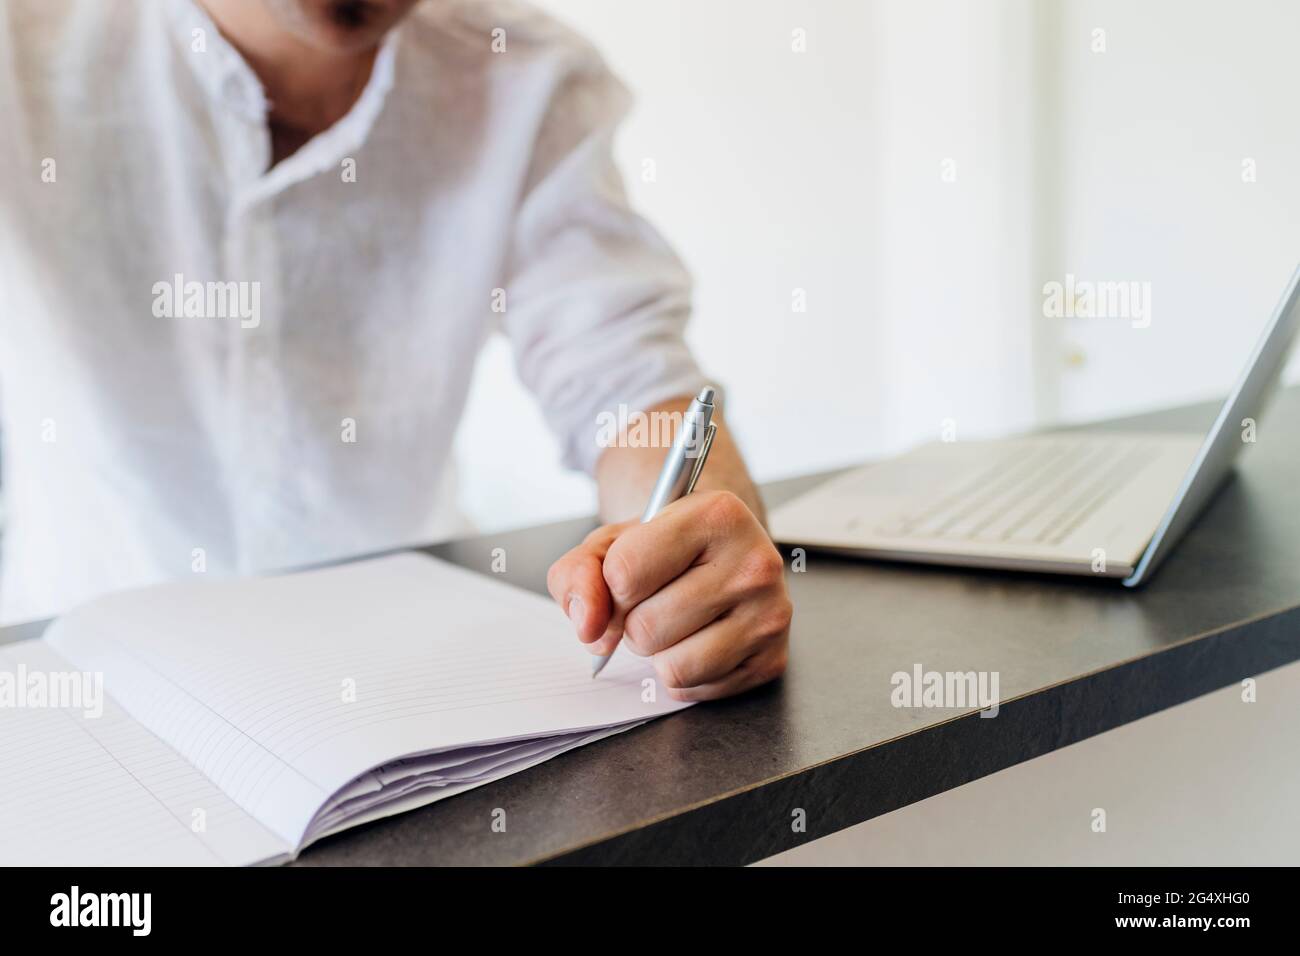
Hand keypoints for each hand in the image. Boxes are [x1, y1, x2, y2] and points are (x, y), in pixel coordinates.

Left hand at [546, 490, 791, 700]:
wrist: (718, 558)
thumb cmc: (663, 549)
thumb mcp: (611, 543)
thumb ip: (579, 573)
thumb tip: (588, 627)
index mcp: (716, 514)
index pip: (625, 574)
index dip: (610, 586)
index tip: (627, 576)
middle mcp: (754, 562)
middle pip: (645, 628)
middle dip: (633, 623)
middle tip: (655, 599)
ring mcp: (769, 614)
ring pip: (672, 667)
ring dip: (657, 653)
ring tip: (675, 621)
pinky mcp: (772, 658)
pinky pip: (695, 689)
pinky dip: (682, 675)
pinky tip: (696, 641)